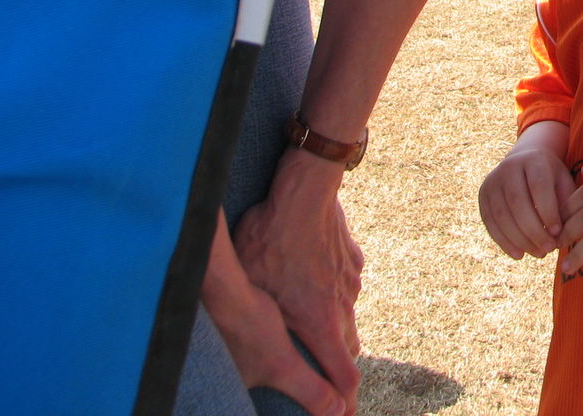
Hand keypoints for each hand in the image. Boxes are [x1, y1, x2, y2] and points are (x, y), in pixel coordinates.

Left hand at [233, 151, 364, 413]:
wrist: (306, 189)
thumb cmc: (271, 237)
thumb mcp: (249, 284)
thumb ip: (251, 316)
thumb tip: (230, 343)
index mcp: (318, 319)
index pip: (341, 372)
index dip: (345, 396)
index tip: (346, 410)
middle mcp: (341, 303)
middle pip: (349, 347)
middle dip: (339, 364)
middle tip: (327, 376)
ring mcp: (351, 278)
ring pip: (347, 313)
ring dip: (334, 323)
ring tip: (314, 322)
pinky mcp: (352, 256)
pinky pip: (347, 282)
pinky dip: (335, 289)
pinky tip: (315, 278)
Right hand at [480, 145, 576, 258]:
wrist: (526, 161)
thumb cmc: (551, 178)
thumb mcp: (563, 183)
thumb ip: (566, 204)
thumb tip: (562, 236)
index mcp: (534, 160)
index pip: (539, 186)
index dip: (548, 211)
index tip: (558, 233)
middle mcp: (509, 166)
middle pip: (518, 202)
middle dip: (534, 230)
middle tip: (549, 249)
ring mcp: (493, 180)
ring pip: (502, 214)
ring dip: (520, 239)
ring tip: (538, 254)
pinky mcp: (483, 195)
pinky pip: (490, 222)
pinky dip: (504, 241)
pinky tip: (519, 254)